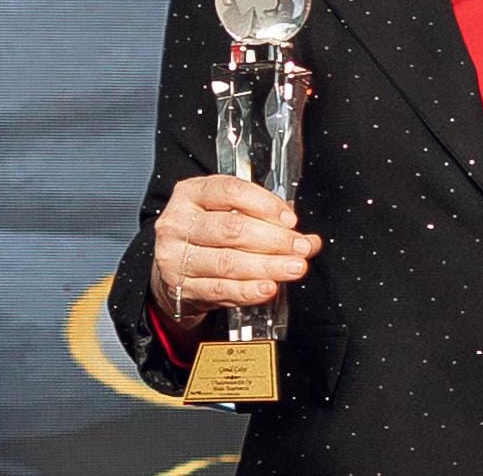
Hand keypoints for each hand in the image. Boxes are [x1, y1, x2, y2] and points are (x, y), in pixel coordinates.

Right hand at [150, 174, 321, 328]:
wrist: (173, 267)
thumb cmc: (207, 234)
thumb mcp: (230, 213)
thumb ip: (268, 221)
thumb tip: (309, 240)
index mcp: (192, 193)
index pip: (231, 191)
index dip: (265, 205)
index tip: (291, 220)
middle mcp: (178, 222)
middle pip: (232, 229)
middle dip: (274, 239)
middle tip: (300, 248)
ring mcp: (175, 256)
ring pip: (227, 262)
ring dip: (267, 267)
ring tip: (293, 268)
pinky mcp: (179, 288)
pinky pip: (219, 289)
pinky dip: (248, 291)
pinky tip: (268, 288)